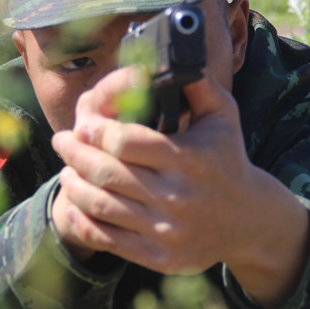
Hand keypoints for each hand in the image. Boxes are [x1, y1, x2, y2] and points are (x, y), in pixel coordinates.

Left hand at [51, 66, 309, 307]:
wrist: (249, 221)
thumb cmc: (227, 159)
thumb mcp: (223, 116)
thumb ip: (197, 84)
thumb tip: (173, 52)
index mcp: (188, 159)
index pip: (126, 142)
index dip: (96, 132)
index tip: (82, 124)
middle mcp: (177, 196)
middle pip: (107, 173)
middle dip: (74, 154)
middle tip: (61, 141)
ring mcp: (167, 230)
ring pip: (102, 206)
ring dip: (74, 185)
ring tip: (66, 170)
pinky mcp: (159, 256)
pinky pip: (108, 239)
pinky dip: (83, 221)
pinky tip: (72, 205)